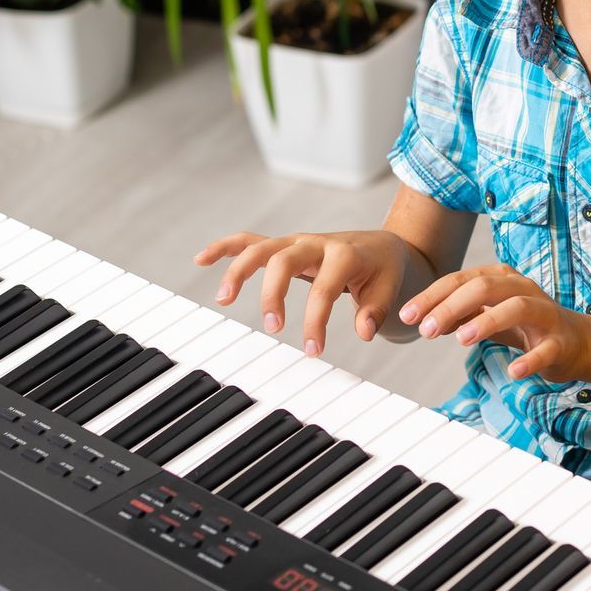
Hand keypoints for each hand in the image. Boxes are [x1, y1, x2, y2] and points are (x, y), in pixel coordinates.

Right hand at [193, 229, 409, 356]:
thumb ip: (375, 309)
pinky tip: (202, 259)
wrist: (382, 244)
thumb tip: (363, 332)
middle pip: (284, 261)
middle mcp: (316, 244)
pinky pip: (250, 241)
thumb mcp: (388, 287)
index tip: (313, 349)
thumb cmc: (383, 268)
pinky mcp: (285, 246)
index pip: (324, 288)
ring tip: (223, 298)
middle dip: (273, 293)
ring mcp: (297, 243)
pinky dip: (226, 247)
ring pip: (262, 248)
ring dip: (239, 270)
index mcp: (344, 254)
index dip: (316, 320)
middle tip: (273, 327)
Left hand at [401, 265, 590, 382]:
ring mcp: (544, 314)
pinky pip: (545, 350)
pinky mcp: (560, 342)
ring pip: (516, 307)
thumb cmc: (525, 325)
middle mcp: (523, 289)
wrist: (576, 342)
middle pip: (484, 287)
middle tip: (427, 330)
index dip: (431, 297)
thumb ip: (460, 315)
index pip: (460, 280)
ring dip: (487, 321)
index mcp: (502, 279)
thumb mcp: (488, 315)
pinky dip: (529, 360)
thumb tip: (426, 319)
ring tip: (462, 340)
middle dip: (451, 306)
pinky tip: (513, 372)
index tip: (407, 316)